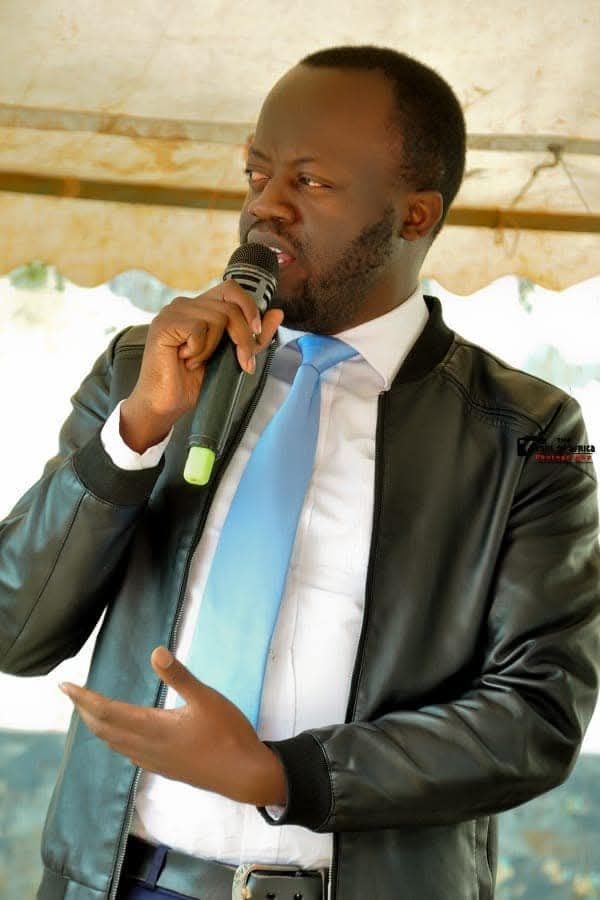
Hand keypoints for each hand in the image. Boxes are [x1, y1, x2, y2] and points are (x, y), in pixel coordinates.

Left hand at [59, 646, 286, 806]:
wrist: (244, 775)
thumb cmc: (228, 734)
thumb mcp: (207, 698)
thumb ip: (180, 676)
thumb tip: (155, 651)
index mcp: (154, 728)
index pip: (107, 712)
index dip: (84, 699)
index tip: (65, 686)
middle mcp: (148, 747)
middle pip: (105, 729)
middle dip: (85, 711)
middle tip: (72, 694)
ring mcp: (155, 762)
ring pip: (115, 744)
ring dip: (98, 726)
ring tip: (90, 711)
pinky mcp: (166, 769)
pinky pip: (129, 753)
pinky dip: (116, 740)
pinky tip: (123, 737)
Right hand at [120, 282, 283, 450]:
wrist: (167, 403)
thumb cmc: (194, 381)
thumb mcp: (232, 357)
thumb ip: (253, 336)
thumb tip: (277, 313)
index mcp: (201, 307)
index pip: (231, 288)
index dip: (250, 306)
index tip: (257, 334)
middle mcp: (186, 304)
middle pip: (230, 307)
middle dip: (243, 338)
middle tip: (241, 362)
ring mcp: (173, 312)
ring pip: (218, 318)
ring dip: (214, 348)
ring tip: (198, 361)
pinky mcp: (164, 324)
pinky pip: (198, 330)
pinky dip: (199, 351)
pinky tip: (185, 360)